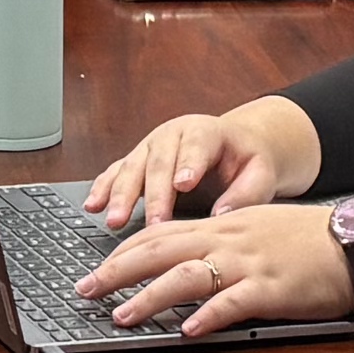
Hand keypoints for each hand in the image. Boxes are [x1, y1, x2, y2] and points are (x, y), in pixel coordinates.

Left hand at [82, 198, 353, 337]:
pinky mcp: (271, 289)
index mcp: (223, 224)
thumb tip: (187, 260)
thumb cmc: (311, 240)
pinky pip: (233, 302)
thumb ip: (222, 241)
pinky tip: (186, 329)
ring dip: (149, 296)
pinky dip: (206, 316)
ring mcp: (249, 263)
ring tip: (122, 315)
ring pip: (187, 275)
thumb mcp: (258, 228)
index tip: (98, 266)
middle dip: (117, 270)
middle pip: (160, 249)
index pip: (161, 232)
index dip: (125, 250)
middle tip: (85, 289)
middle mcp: (228, 239)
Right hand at [83, 101, 308, 226]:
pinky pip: (115, 172)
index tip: (183, 184)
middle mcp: (173, 134)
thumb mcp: (260, 174)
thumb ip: (246, 194)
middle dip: (152, 193)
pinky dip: (103, 189)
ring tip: (113, 219)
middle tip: (152, 221)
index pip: (196, 145)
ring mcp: (150, 146)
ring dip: (120, 195)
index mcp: (206, 131)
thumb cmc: (248, 163)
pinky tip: (93, 206)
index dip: (188, 164)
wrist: (235, 147)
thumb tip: (223, 216)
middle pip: (159, 160)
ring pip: (132, 167)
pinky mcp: (137, 161)